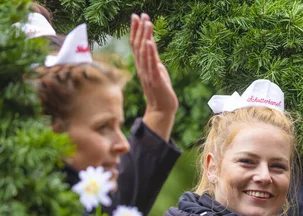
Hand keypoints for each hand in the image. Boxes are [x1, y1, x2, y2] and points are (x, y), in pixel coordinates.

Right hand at [130, 13, 177, 140]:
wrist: (162, 109)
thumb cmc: (161, 91)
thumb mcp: (157, 71)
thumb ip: (153, 59)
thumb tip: (151, 46)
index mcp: (142, 65)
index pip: (136, 45)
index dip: (136, 30)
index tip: (136, 16)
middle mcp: (142, 68)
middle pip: (137, 45)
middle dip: (138, 29)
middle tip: (140, 15)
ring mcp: (148, 74)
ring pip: (144, 52)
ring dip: (145, 36)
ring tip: (147, 23)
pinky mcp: (155, 79)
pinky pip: (151, 64)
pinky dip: (150, 53)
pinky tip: (149, 42)